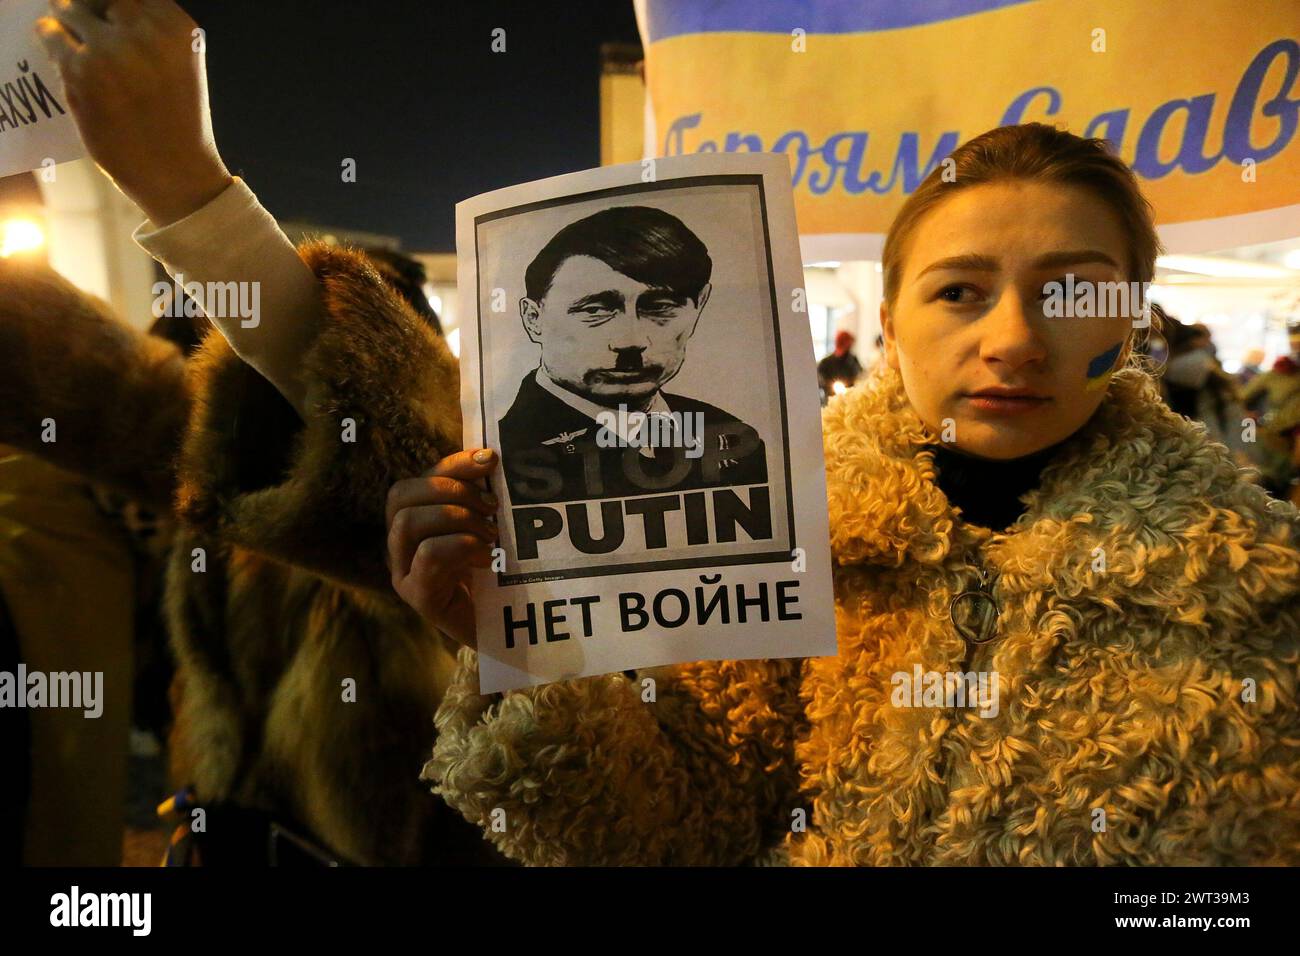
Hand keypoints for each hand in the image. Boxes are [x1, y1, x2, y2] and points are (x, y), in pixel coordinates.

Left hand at [35, 0, 232, 226]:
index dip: (112, 6)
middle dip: (89, 9)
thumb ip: (148, 29)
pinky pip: (50, 36)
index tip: (105, 17)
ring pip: (68, 8)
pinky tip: (62, 56)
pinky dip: (51, 41)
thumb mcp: (179, 62)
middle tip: (85, 26)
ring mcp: (111, 51)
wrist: (176, 172)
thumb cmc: (176, 119)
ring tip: (72, 40)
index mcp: (176, 26)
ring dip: (67, 23)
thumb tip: (93, 6)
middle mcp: (145, 31)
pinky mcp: (80, 72)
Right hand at [386, 449, 500, 648]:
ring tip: (491, 534)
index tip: (489, 459)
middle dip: (451, 490)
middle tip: (492, 508)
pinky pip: (429, 555)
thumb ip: (479, 499)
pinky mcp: (420, 598)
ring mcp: (404, 574)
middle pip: (400, 496)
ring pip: (407, 523)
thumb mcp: (486, 529)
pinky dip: (462, 546)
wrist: (507, 633)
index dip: (450, 465)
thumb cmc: (497, 577)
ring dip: (457, 518)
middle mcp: (399, 548)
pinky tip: (487, 557)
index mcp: (413, 524)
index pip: (415, 482)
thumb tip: (489, 458)